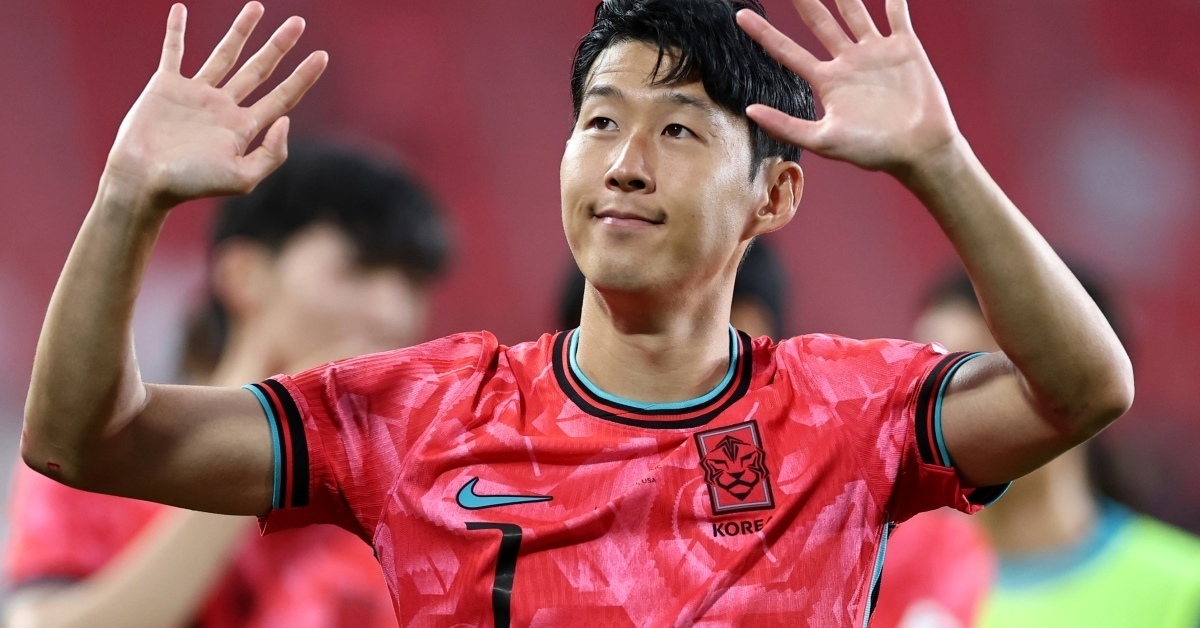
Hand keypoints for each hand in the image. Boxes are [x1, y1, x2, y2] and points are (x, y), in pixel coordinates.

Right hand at [104, 3, 326, 209]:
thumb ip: (271, 154)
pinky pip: (173, 51)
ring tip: (257, 7)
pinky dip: (176, 31)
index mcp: (243, 128)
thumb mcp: (242, 178)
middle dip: (280, 45)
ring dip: (241, 30)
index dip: (304, 77)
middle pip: (259, 69)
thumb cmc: (191, 184)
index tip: (323, 55)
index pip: (282, 97)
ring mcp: (196, 94)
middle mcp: (224, 107)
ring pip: (224, 54)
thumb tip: (286, 120)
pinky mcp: (166, 86)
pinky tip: (181, 9)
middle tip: (299, 21)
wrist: (143, 180)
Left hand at [737, 0, 960, 173]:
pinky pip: (897, 15)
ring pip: (855, 13)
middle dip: (805, 2)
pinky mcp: (905, 49)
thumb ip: (785, 126)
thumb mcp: (822, 141)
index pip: (787, 51)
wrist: (919, 149)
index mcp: (827, 82)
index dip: (764, 33)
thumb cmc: (873, 151)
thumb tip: (749, 111)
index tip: (740, 16)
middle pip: (820, 23)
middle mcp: (848, 63)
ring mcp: (876, 53)